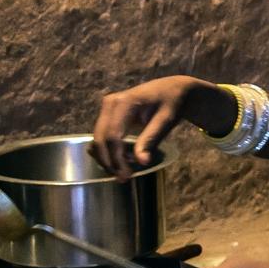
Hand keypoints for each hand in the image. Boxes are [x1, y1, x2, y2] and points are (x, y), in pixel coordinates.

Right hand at [91, 76, 228, 179]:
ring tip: (124, 171)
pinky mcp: (107, 115)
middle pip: (100, 139)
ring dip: (106, 158)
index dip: (117, 159)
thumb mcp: (166, 121)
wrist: (171, 90)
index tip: (127, 175)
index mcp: (125, 102)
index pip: (113, 136)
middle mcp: (110, 103)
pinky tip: (121, 159)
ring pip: (97, 140)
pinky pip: (100, 136)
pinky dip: (107, 151)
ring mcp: (106, 108)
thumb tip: (142, 162)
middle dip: (109, 162)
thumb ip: (152, 139)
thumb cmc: (171, 103)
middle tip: (124, 178)